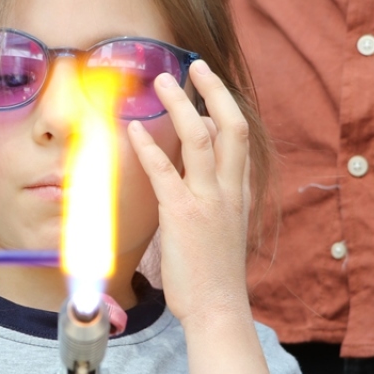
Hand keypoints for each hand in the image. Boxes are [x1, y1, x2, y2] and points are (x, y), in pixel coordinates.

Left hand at [127, 61, 249, 322]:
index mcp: (240, 191)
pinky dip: (149, 146)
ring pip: (200, 138)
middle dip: (213, 91)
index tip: (210, 83)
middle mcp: (228, 189)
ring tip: (162, 81)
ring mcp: (207, 200)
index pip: (239, 136)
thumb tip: (202, 165)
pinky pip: (165, 171)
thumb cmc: (215, 271)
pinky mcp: (182, 214)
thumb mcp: (225, 225)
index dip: (226, 104)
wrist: (219, 307)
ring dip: (180, 105)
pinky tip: (133, 130)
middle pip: (231, 125)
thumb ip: (216, 193)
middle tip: (196, 66)